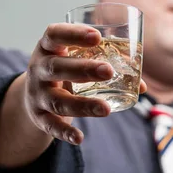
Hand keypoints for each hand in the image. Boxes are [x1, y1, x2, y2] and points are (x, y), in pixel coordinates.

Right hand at [24, 23, 146, 144]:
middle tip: (108, 71)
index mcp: (48, 48)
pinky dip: (64, 132)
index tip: (97, 37)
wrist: (31, 95)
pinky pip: (50, 125)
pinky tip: (79, 138)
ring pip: (57, 100)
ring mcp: (37, 94)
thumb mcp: (74, 60)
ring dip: (82, 104)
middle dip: (83, 69)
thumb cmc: (63, 70)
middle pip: (56, 67)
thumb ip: (103, 65)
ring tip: (105, 109)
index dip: (74, 34)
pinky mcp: (38, 116)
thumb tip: (141, 85)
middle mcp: (38, 69)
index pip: (54, 35)